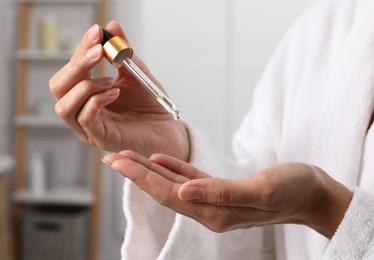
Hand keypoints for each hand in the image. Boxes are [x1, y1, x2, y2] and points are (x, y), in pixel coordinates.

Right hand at [49, 22, 188, 159]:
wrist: (167, 127)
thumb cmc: (149, 103)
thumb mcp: (136, 73)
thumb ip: (123, 52)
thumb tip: (112, 26)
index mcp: (86, 92)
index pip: (71, 69)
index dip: (81, 49)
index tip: (97, 32)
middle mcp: (82, 109)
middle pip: (57, 87)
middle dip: (76, 66)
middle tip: (99, 51)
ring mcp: (88, 127)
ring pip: (64, 106)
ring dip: (85, 87)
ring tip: (110, 81)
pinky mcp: (100, 138)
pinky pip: (85, 119)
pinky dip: (97, 101)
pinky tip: (115, 93)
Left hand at [102, 150, 352, 238]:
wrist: (311, 193)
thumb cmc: (292, 190)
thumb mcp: (261, 190)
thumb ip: (221, 193)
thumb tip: (183, 192)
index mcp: (214, 212)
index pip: (168, 194)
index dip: (140, 177)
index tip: (117, 160)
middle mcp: (208, 209)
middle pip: (163, 189)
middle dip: (135, 173)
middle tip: (110, 157)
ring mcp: (212, 199)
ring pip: (172, 183)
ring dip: (148, 170)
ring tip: (125, 157)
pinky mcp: (220, 189)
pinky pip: (190, 178)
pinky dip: (172, 168)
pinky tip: (159, 159)